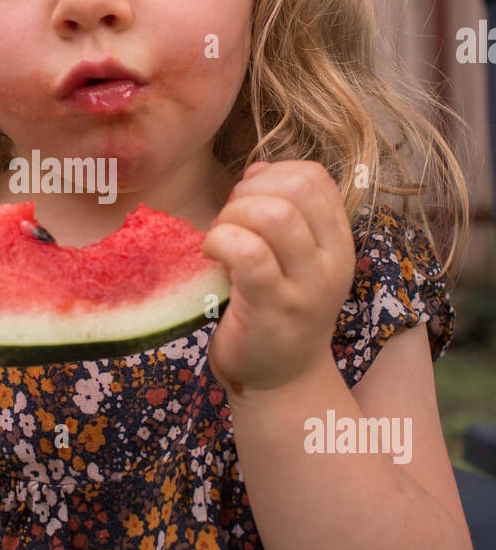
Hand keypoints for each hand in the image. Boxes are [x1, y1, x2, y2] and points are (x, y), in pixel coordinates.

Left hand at [202, 160, 355, 395]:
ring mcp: (306, 287)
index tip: (246, 202)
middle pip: (295, 188)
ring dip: (233, 217)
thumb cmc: (274, 310)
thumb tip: (259, 168)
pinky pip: (249, 253)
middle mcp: (332, 261)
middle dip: (248, 193)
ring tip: (221, 239)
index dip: (270, 176)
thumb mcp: (290, 257)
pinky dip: (221, 241)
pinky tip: (212, 254)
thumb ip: (280, 209)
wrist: (280, 381)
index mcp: (337, 241)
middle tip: (228, 223)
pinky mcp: (273, 310)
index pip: (314, 177)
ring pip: (274, 215)